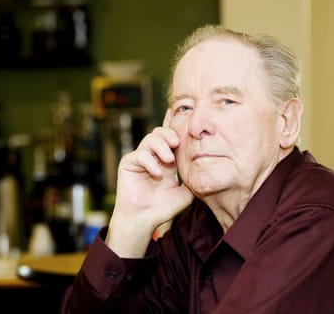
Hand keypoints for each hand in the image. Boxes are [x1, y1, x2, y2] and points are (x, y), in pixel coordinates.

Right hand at [105, 109, 193, 256]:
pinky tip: (157, 172)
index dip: (175, 126)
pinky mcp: (129, 162)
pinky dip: (150, 161)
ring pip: (150, 138)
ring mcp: (140, 157)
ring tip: (168, 161)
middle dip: (169, 134)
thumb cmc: (164, 207)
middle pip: (161, 132)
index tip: (183, 114)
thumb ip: (192, 177)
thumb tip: (205, 166)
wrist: (145, 219)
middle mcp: (153, 155)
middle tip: (176, 143)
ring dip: (161, 147)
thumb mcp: (186, 191)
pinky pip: (140, 153)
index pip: (171, 138)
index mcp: (167, 159)